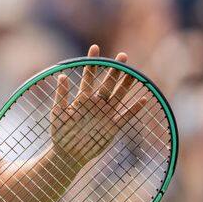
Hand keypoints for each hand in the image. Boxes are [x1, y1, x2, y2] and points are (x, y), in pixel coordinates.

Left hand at [50, 44, 147, 169]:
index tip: (95, 47)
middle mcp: (96, 104)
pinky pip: (126, 116)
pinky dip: (134, 109)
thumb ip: (61, 96)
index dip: (92, 62)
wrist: (68, 154)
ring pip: (118, 96)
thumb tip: (61, 76)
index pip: (88, 76)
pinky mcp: (112, 127)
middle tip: (122, 56)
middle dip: (115, 70)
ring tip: (133, 73)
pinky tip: (144, 100)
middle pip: (108, 83)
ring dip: (126, 85)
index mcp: (82, 99)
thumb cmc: (60, 133)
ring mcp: (105, 115)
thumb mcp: (58, 113)